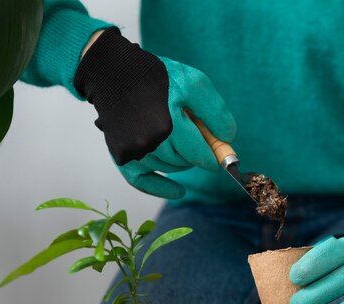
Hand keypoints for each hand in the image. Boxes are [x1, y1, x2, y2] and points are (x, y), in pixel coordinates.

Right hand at [74, 27, 235, 198]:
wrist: (116, 73)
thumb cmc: (159, 77)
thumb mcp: (195, 84)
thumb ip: (215, 112)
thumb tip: (227, 140)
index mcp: (169, 124)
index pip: (201, 154)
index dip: (214, 155)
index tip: (219, 155)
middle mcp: (149, 142)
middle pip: (186, 162)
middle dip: (195, 152)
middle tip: (192, 134)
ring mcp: (133, 152)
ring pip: (170, 168)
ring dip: (179, 159)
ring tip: (176, 138)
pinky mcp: (121, 156)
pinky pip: (144, 182)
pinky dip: (161, 188)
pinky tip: (179, 191)